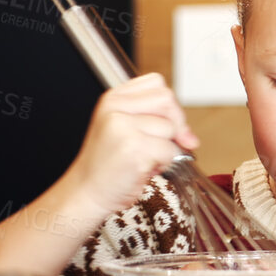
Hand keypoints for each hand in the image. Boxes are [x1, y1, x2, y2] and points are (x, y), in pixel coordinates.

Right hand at [56, 73, 199, 216]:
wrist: (86, 192)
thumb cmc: (107, 164)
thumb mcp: (124, 130)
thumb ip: (155, 120)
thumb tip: (190, 136)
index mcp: (113, 98)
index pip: (156, 83)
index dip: (169, 105)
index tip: (168, 124)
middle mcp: (115, 108)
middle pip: (167, 99)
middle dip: (175, 123)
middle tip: (163, 144)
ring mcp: (123, 127)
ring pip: (171, 128)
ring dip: (167, 149)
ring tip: (145, 159)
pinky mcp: (134, 149)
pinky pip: (169, 151)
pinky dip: (164, 164)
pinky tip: (144, 169)